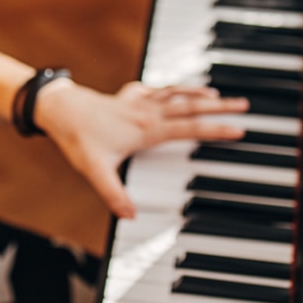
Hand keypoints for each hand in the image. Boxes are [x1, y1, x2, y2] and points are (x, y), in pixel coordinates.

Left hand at [35, 79, 248, 218]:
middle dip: (219, 106)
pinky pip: (158, 89)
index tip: (239, 130)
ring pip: (177, 93)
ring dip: (199, 92)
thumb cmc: (77, 138)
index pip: (189, 128)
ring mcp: (138, 101)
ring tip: (219, 94)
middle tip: (244, 105)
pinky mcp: (128, 96)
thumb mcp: (94, 170)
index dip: (215, 129)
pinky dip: (173, 87)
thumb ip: (113, 194)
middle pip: (191, 106)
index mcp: (146, 129)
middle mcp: (147, 111)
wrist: (58, 109)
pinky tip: (176, 88)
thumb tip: (129, 216)